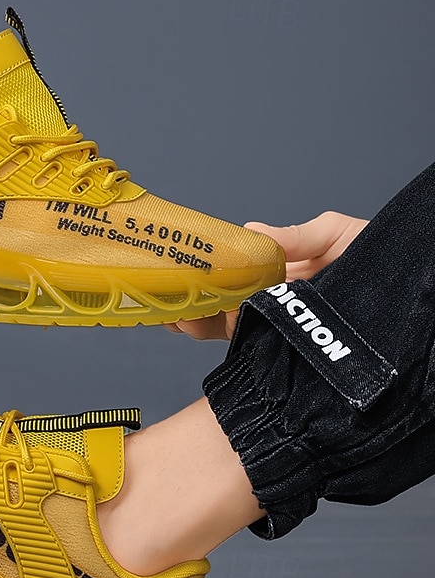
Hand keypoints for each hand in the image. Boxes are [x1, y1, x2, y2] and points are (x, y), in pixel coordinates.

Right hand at [164, 211, 368, 339]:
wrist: (410, 300)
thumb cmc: (380, 263)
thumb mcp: (339, 236)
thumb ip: (299, 236)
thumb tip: (252, 229)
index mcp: (281, 271)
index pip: (235, 269)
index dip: (205, 269)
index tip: (179, 266)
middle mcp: (272, 299)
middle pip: (222, 301)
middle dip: (190, 300)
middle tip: (167, 299)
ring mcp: (276, 325)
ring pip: (225, 325)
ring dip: (196, 319)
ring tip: (176, 314)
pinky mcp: (284, 348)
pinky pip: (246, 345)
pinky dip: (217, 336)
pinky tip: (195, 327)